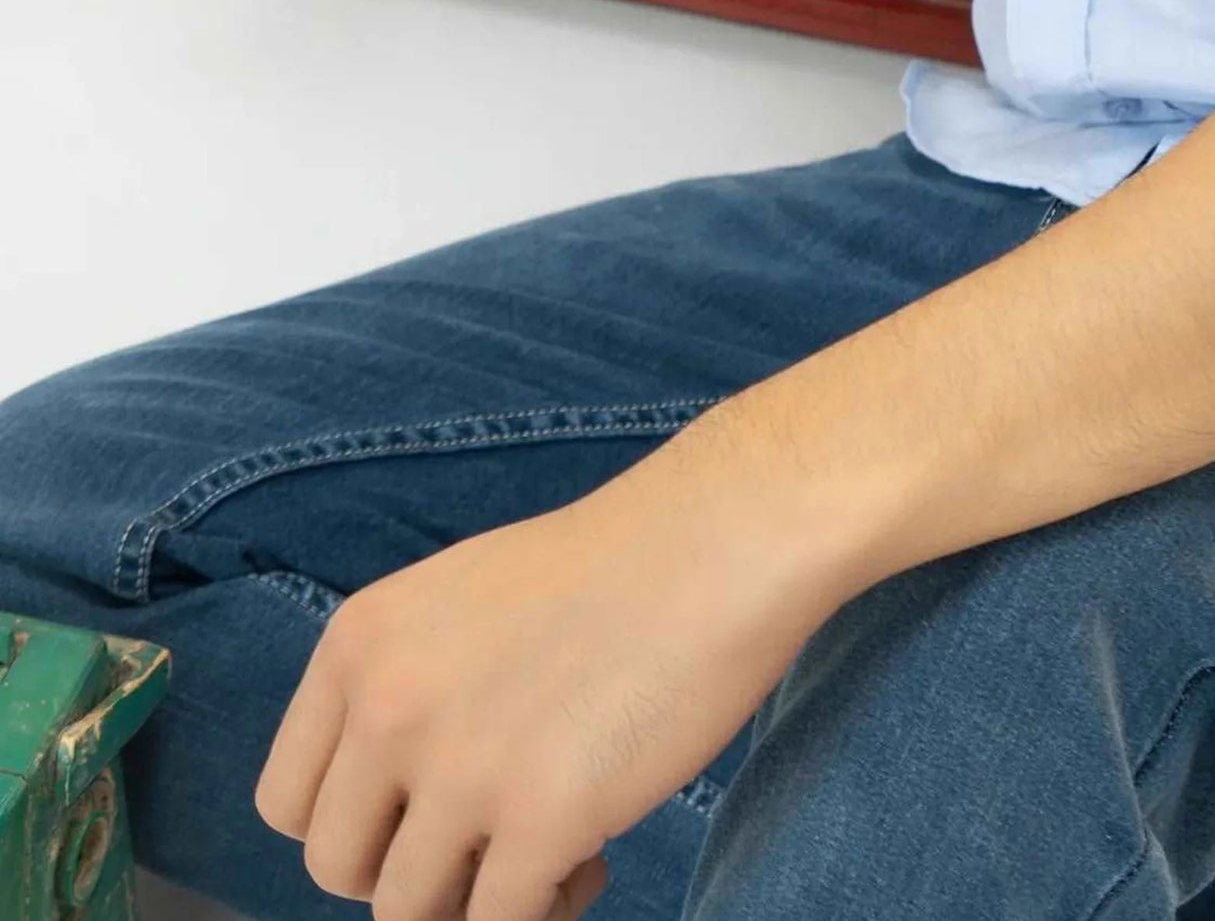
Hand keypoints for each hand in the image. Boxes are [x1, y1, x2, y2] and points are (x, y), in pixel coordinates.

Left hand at [253, 409, 857, 919]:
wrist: (717, 540)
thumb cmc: (609, 568)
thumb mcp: (459, 600)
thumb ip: (402, 689)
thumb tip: (388, 811)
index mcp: (359, 642)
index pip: (287, 801)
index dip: (356, 825)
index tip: (418, 815)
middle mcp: (389, 706)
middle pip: (337, 869)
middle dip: (408, 873)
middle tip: (484, 841)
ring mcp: (463, 767)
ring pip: (409, 915)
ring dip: (476, 902)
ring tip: (550, 853)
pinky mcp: (542, 818)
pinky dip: (542, 911)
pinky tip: (589, 860)